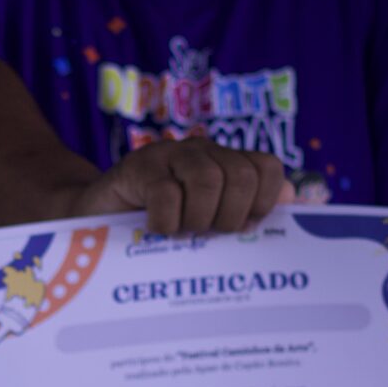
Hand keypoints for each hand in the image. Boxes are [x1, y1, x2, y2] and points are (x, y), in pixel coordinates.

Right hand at [73, 138, 294, 235]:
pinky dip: (166, 221)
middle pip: (242, 176)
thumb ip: (249, 207)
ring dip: (198, 219)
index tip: (242, 228)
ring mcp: (168, 156)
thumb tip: (294, 196)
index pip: (267, 167)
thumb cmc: (156, 226)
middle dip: (231, 216)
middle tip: (206, 234)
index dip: (264, 202)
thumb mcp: (205, 221)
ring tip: (181, 233)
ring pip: (208, 179)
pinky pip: (166, 193)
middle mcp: (201, 152)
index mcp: (224, 163)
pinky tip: (156, 230)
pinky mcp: (137, 168)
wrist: (93, 218)